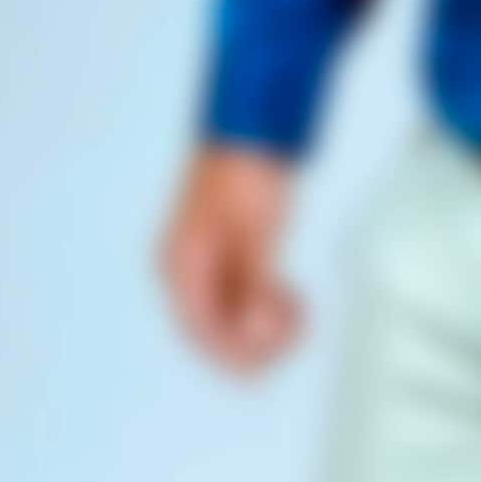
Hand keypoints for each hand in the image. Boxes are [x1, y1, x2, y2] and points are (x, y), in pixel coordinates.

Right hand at [156, 143, 305, 372]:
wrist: (254, 133)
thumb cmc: (249, 172)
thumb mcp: (256, 231)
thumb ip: (251, 283)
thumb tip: (251, 330)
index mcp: (181, 267)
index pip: (204, 334)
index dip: (244, 348)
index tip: (284, 335)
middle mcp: (183, 275)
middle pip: (216, 338)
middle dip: (259, 339)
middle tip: (299, 319)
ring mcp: (202, 271)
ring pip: (229, 327)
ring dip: (264, 329)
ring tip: (298, 309)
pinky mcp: (223, 264)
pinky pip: (240, 306)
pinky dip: (264, 310)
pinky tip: (290, 296)